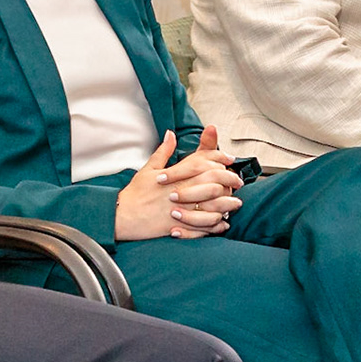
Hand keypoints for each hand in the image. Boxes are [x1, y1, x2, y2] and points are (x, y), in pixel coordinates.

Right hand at [114, 127, 242, 241]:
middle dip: (229, 181)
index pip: (202, 163)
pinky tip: (222, 224)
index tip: (229, 160)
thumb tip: (170, 133)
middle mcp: (179, 192)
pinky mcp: (178, 226)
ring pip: (211, 206)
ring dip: (226, 205)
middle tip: (238, 181)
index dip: (219, 159)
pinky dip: (214, 226)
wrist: (122, 216)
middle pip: (212, 182)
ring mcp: (180, 210)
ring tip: (235, 204)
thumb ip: (163, 152)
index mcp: (174, 176)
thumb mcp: (147, 169)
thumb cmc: (134, 194)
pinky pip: (202, 227)